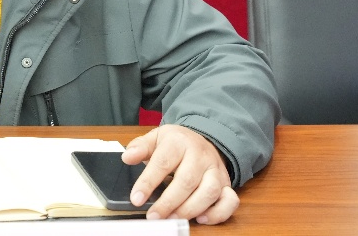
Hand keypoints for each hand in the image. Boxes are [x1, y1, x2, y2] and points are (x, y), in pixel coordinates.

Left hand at [121, 124, 238, 224]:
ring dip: (189, 210)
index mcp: (179, 142)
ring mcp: (216, 170)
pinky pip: (230, 201)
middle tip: (153, 216)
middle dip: (168, 202)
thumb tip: (127, 157)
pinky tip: (200, 219)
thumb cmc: (175, 143)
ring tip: (171, 218)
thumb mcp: (156, 138)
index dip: (148, 182)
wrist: (203, 139)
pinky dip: (217, 213)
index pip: (162, 162)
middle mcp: (200, 155)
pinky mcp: (227, 184)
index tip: (136, 198)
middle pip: (186, 181)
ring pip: (208, 192)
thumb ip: (141, 147)